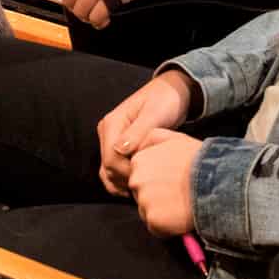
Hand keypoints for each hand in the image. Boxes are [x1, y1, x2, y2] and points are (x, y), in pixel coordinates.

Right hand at [97, 69, 194, 194]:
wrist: (172, 93)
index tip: (151, 176)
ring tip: (147, 185)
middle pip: (109, 169)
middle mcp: (107, 133)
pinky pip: (114, 171)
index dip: (129, 172)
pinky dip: (124, 181)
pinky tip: (141, 183)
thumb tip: (120, 150)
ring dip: (125, 183)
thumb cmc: (166, 100)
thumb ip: (138, 131)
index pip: (111, 159)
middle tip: (152, 182)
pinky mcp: (118, 149)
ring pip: (109, 173)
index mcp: (112, 123)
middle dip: (128, 179)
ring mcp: (111, 141)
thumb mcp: (155, 113)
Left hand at [124, 129, 201, 237]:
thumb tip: (139, 147)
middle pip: (140, 193)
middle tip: (176, 193)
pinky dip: (166, 226)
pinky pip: (155, 227)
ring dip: (160, 211)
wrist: (216, 181)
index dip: (156, 179)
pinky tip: (179, 216)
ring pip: (147, 210)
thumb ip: (152, 138)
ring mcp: (144, 202)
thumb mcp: (173, 137)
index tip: (171, 180)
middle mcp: (136, 181)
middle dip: (155, 195)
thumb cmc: (198, 158)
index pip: (139, 175)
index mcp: (138, 161)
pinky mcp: (153, 221)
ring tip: (179, 204)